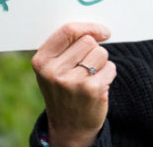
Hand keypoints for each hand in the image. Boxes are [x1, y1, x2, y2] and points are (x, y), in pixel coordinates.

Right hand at [31, 23, 115, 146]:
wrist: (69, 126)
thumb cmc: (63, 90)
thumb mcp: (52, 68)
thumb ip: (65, 46)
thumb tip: (95, 28)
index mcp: (41, 61)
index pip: (68, 30)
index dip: (89, 27)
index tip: (102, 31)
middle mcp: (54, 72)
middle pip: (88, 41)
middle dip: (93, 49)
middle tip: (87, 66)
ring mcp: (73, 82)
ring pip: (101, 53)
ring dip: (101, 62)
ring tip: (90, 77)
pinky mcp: (92, 90)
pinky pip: (110, 67)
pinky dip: (108, 74)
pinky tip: (97, 86)